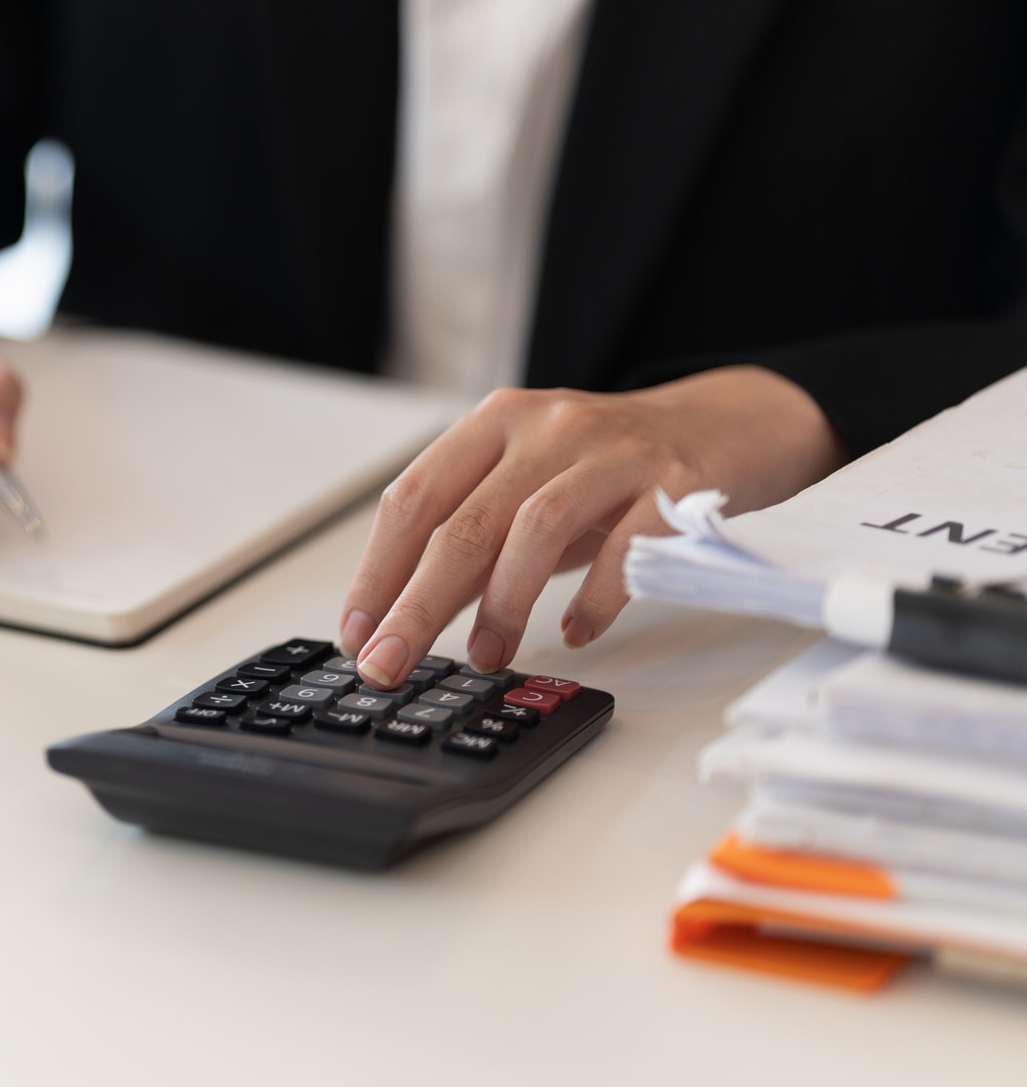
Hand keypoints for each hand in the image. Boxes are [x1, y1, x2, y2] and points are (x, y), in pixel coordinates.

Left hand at [339, 367, 844, 687]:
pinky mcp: (674, 481)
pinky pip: (625, 549)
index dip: (378, 571)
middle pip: (464, 522)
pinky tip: (576, 632)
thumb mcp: (531, 488)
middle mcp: (547, 426)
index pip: (414, 499)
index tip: (357, 633)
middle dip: (418, 605)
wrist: (729, 425)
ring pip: (534, 528)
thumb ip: (475, 540)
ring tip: (487, 656)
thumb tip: (405, 619)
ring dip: (501, 603)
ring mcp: (611, 450)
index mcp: (496, 422)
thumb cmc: (612, 469)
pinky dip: (595, 600)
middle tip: (390, 664)